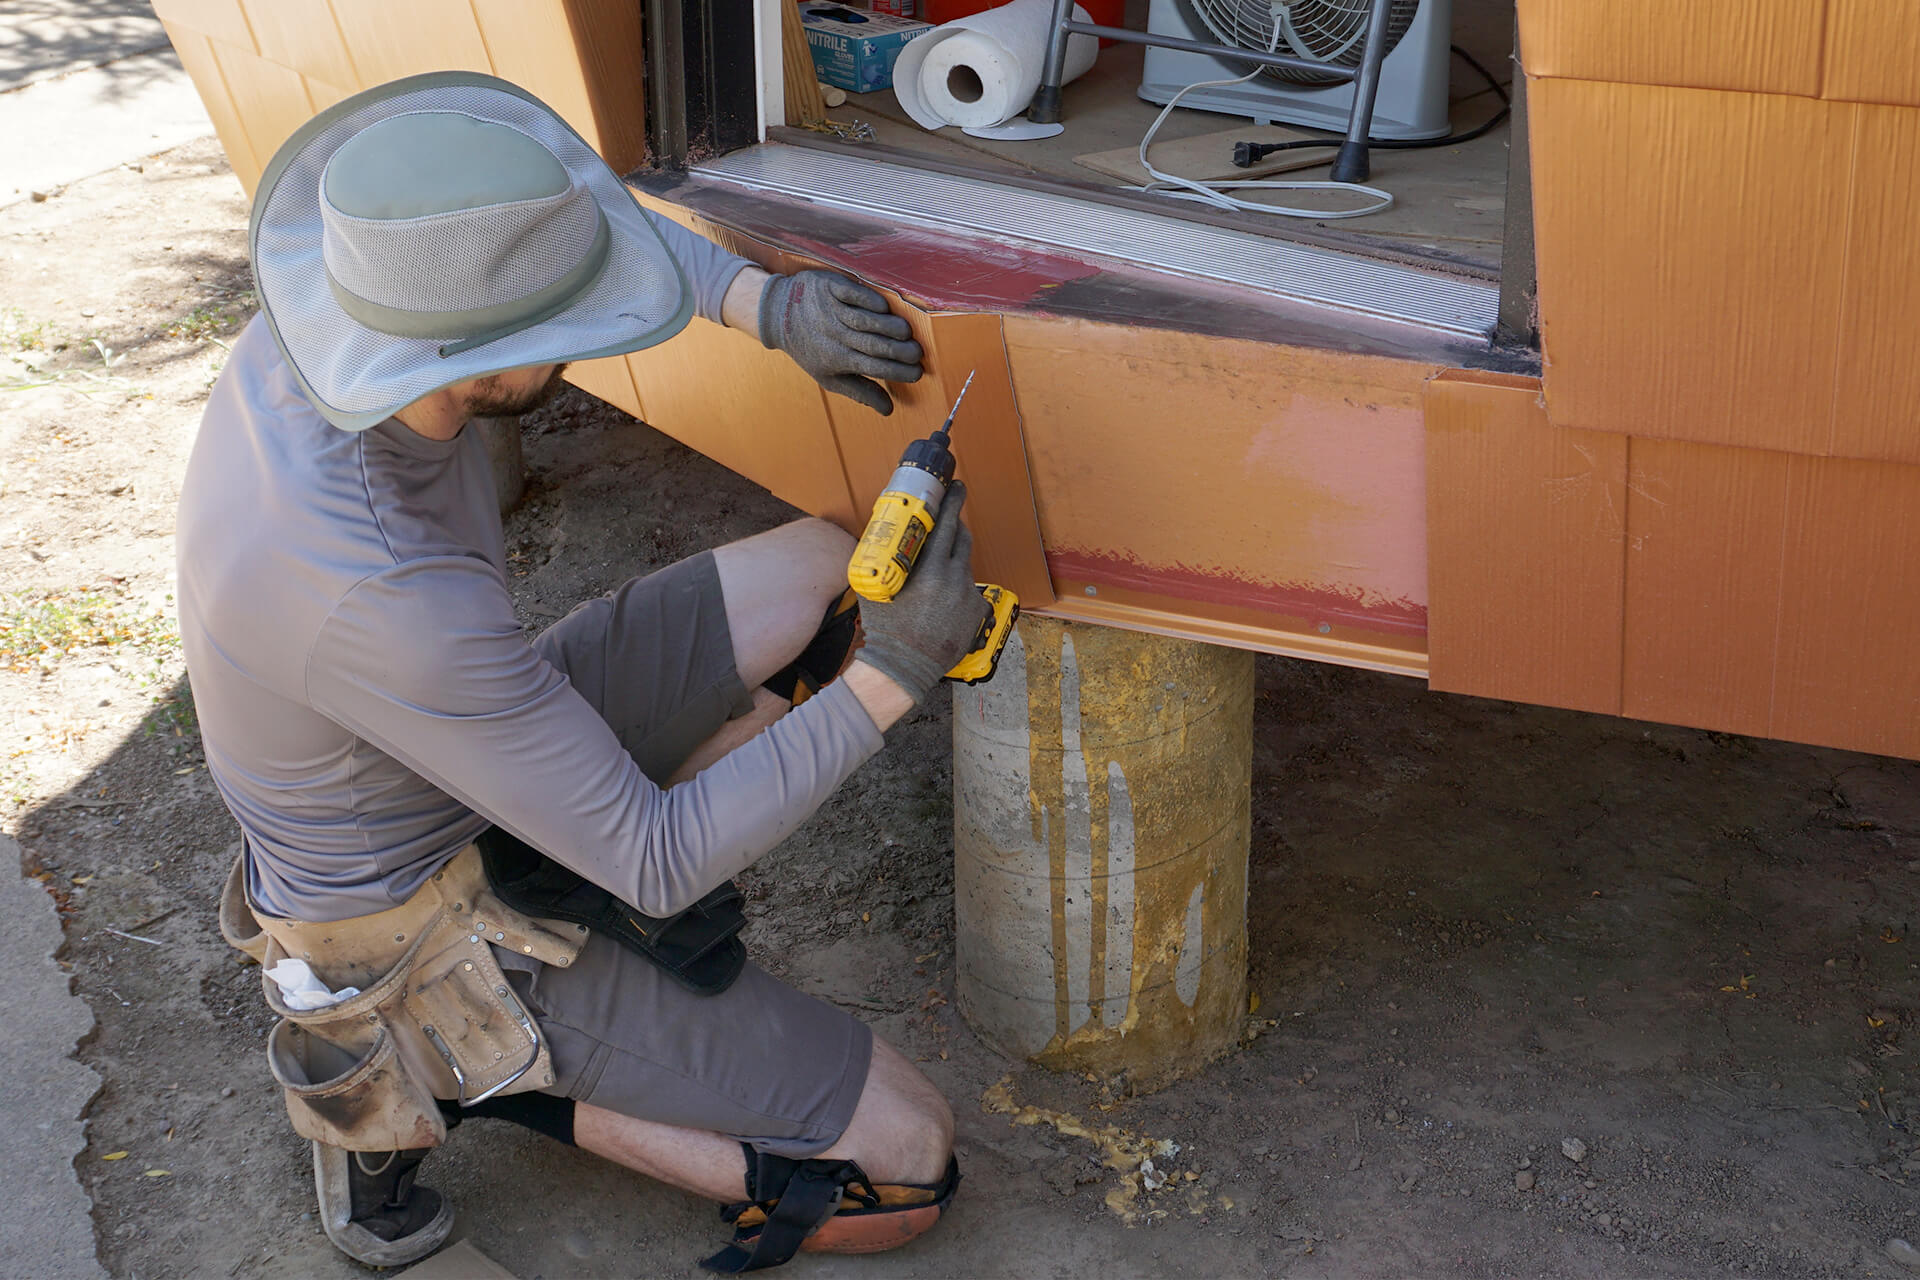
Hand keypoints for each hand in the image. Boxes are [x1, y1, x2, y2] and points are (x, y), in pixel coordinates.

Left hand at [758, 270, 922, 414]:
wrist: (778, 313)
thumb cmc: (809, 347)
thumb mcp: (829, 377)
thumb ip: (860, 391)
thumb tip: (888, 410)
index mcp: (835, 359)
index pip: (872, 368)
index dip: (896, 372)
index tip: (917, 373)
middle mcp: (833, 335)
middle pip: (872, 345)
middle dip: (898, 351)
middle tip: (918, 354)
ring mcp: (831, 309)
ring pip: (864, 320)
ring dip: (889, 327)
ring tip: (907, 333)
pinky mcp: (829, 287)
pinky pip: (852, 294)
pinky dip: (869, 300)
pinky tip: (885, 308)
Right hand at [854, 482, 992, 703]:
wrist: (903, 668)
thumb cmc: (885, 629)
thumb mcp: (877, 587)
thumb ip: (883, 560)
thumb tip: (881, 535)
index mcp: (931, 571)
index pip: (946, 526)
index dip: (952, 503)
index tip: (957, 487)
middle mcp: (955, 580)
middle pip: (962, 539)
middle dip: (956, 525)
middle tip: (949, 517)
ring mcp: (968, 597)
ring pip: (964, 565)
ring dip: (953, 559)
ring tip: (936, 568)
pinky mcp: (975, 613)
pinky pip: (968, 590)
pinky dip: (956, 588)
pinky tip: (942, 600)